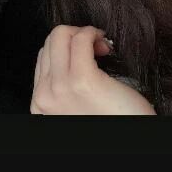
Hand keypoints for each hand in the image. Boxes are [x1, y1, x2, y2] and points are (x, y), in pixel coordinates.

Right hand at [30, 25, 155, 115]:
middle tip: (96, 47)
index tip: (86, 53)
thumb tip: (70, 52)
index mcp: (40, 102)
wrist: (131, 139)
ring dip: (83, 33)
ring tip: (101, 47)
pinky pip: (80, 39)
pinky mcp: (83, 80)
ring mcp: (60, 88)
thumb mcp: (74, 103)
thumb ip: (64, 83)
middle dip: (73, 36)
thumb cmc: (111, 120)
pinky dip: (92, 33)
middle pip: (49, 42)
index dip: (66, 48)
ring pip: (60, 35)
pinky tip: (105, 44)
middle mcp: (44, 95)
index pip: (43, 56)